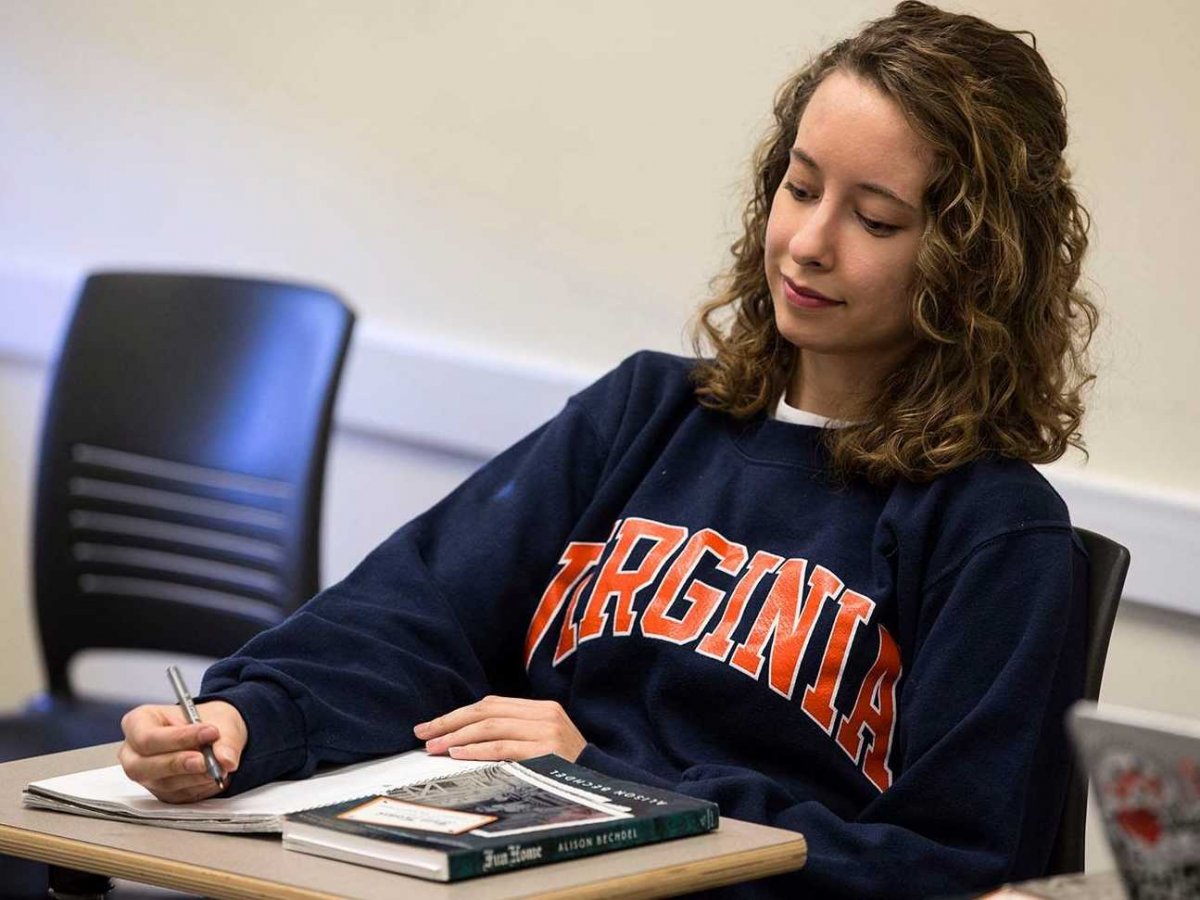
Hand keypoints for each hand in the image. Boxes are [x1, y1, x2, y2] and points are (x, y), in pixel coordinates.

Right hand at [117, 700, 246, 802]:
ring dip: (195, 777)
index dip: (178, 738)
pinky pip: (177, 796)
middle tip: (207, 760)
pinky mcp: (161, 793)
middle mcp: (134, 753)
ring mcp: (146, 776)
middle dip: (179, 764)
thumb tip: (226, 760)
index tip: (210, 732)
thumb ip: (225, 740)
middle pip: (145, 766)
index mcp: (138, 723)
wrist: (214, 737)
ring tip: (219, 766)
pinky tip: (214, 777)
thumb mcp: (222, 720)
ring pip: (163, 784)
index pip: (148, 737)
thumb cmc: (206, 724)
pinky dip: (199, 787)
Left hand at [414, 695, 585, 762]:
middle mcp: (545, 713)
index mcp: (541, 708)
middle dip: (450, 723)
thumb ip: (514, 733)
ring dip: (458, 737)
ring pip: (491, 727)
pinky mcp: (547, 750)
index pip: (491, 704)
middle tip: (424, 735)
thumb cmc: (567, 768)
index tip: (432, 726)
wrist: (605, 782)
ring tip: (435, 748)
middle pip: (486, 711)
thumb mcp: (543, 742)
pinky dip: (478, 750)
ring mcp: (548, 730)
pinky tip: (459, 754)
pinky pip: (505, 747)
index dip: (457, 714)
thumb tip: (464, 738)